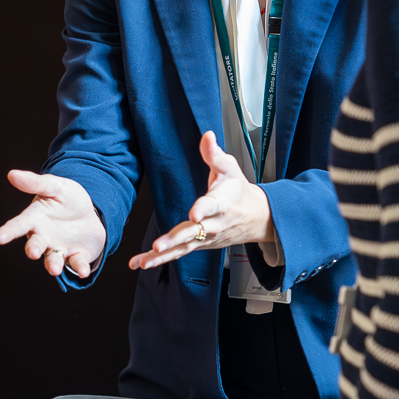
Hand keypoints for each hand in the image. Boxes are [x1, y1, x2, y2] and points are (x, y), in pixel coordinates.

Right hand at [0, 171, 107, 278]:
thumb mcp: (54, 186)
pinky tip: (83, 271)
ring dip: (53, 264)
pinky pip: (77, 263)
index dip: (9, 231)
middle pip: (36, 245)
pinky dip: (80, 268)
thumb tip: (11, 174)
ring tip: (54, 268)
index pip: (19, 224)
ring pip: (53, 259)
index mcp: (35, 219)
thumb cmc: (66, 199)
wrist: (91, 212)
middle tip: (33, 252)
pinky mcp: (77, 256)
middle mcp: (44, 237)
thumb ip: (35, 183)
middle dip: (33, 249)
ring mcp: (60, 248)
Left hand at [130, 131, 274, 269]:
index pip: (211, 205)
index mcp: (221, 203)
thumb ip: (215, 154)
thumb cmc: (238, 191)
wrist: (255, 217)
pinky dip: (161, 260)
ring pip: (183, 248)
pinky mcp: (199, 245)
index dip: (203, 209)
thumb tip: (207, 135)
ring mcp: (206, 238)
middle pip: (193, 232)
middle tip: (159, 245)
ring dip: (163, 256)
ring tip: (144, 261)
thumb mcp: (230, 169)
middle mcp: (213, 224)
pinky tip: (142, 262)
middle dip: (175, 239)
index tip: (194, 213)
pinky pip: (179, 254)